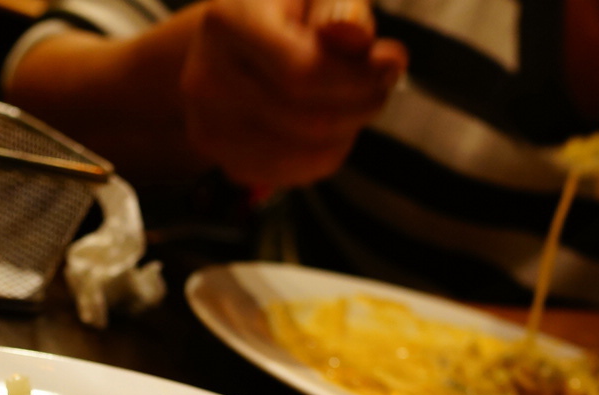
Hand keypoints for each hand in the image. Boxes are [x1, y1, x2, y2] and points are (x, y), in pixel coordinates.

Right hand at [179, 0, 406, 188]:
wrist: (228, 47)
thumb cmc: (282, 13)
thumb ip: (339, 8)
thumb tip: (353, 36)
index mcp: (228, 23)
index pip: (303, 72)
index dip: (358, 77)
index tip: (392, 61)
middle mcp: (206, 80)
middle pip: (309, 120)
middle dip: (363, 104)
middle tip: (381, 82)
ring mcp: (211, 129)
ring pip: (308, 153)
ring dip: (348, 130)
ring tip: (354, 99)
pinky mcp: (226, 162)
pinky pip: (297, 174)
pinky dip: (328, 153)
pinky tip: (331, 125)